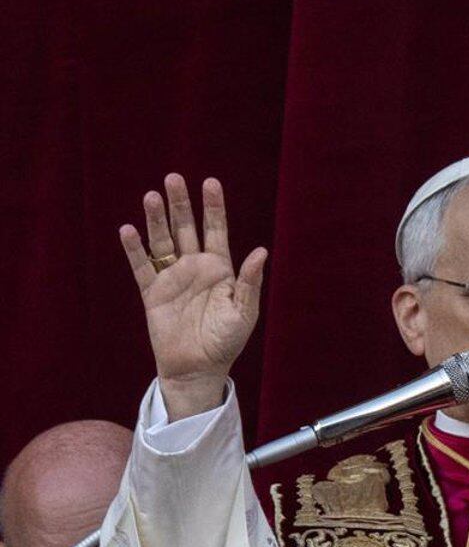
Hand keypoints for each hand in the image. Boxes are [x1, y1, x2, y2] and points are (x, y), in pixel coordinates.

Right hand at [117, 174, 267, 419]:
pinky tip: (129, 230)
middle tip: (174, 178)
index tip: (210, 182)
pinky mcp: (153, 293)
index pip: (216, 230)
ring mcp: (172, 279)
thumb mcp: (244, 311)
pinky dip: (135, 249)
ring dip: (156, 220)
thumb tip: (260, 251)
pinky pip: (142, 267)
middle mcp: (195, 268)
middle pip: (186, 228)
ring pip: (162, 242)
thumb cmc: (226, 342)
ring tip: (151, 196)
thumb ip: (249, 281)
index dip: (214, 207)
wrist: (199, 368)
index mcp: (220, 269)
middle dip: (181, 204)